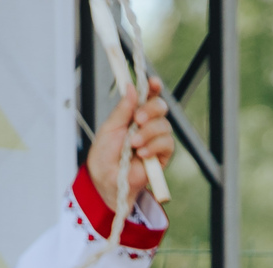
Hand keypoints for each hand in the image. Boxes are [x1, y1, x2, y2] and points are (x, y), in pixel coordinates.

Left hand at [87, 77, 173, 216]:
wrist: (107, 179)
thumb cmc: (105, 155)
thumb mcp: (110, 127)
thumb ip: (123, 109)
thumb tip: (131, 87)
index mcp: (134, 114)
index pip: (148, 96)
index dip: (153, 87)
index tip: (153, 83)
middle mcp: (147, 124)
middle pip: (161, 106)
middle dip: (151, 110)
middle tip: (137, 119)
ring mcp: (156, 139)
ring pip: (164, 125)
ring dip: (148, 133)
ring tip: (133, 145)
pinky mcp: (162, 155)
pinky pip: (167, 144)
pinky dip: (154, 146)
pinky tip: (142, 153)